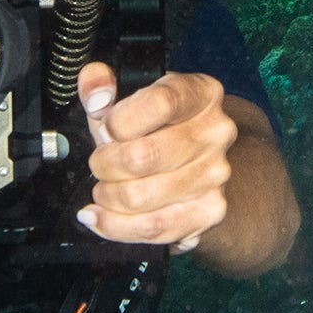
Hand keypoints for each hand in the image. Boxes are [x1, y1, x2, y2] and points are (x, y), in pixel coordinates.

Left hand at [74, 63, 235, 252]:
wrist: (195, 161)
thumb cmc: (152, 126)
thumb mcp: (124, 96)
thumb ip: (100, 85)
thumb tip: (96, 94)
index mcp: (200, 93)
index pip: (159, 104)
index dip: (119, 121)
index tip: (106, 130)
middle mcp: (216, 132)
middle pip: (144, 157)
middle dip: (105, 164)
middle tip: (99, 163)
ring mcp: (216, 174)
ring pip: (142, 197)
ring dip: (108, 196)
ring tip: (103, 188)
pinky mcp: (210, 211)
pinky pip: (153, 227)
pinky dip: (115, 226)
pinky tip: (101, 217)